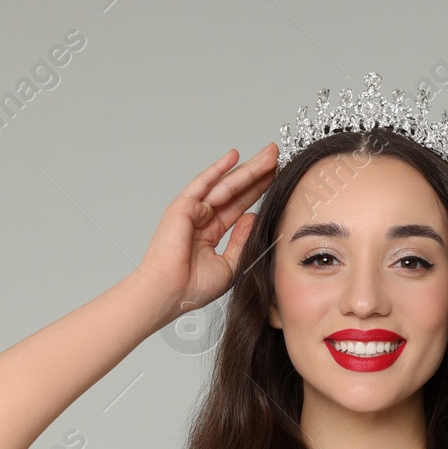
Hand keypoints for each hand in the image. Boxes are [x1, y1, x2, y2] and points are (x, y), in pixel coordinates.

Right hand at [132, 144, 278, 322]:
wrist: (170, 294)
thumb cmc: (192, 288)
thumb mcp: (230, 265)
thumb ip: (242, 240)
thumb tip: (253, 217)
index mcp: (211, 233)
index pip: (239, 206)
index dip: (258, 191)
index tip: (277, 177)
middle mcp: (202, 218)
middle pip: (235, 191)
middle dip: (256, 173)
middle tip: (276, 155)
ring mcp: (192, 211)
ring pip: (225, 185)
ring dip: (247, 168)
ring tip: (269, 154)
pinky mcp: (183, 207)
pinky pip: (204, 184)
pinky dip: (218, 169)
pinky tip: (235, 155)